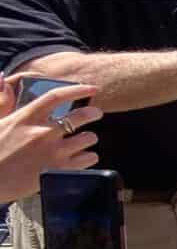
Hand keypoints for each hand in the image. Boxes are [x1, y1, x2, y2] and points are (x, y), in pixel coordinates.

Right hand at [0, 78, 102, 201]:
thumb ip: (2, 101)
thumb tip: (2, 79)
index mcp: (26, 118)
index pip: (57, 96)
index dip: (78, 90)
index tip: (92, 88)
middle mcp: (42, 132)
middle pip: (81, 116)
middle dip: (93, 112)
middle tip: (96, 113)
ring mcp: (53, 151)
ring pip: (88, 138)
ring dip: (89, 138)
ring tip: (84, 139)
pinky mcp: (60, 170)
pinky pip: (88, 158)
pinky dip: (89, 157)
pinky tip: (82, 157)